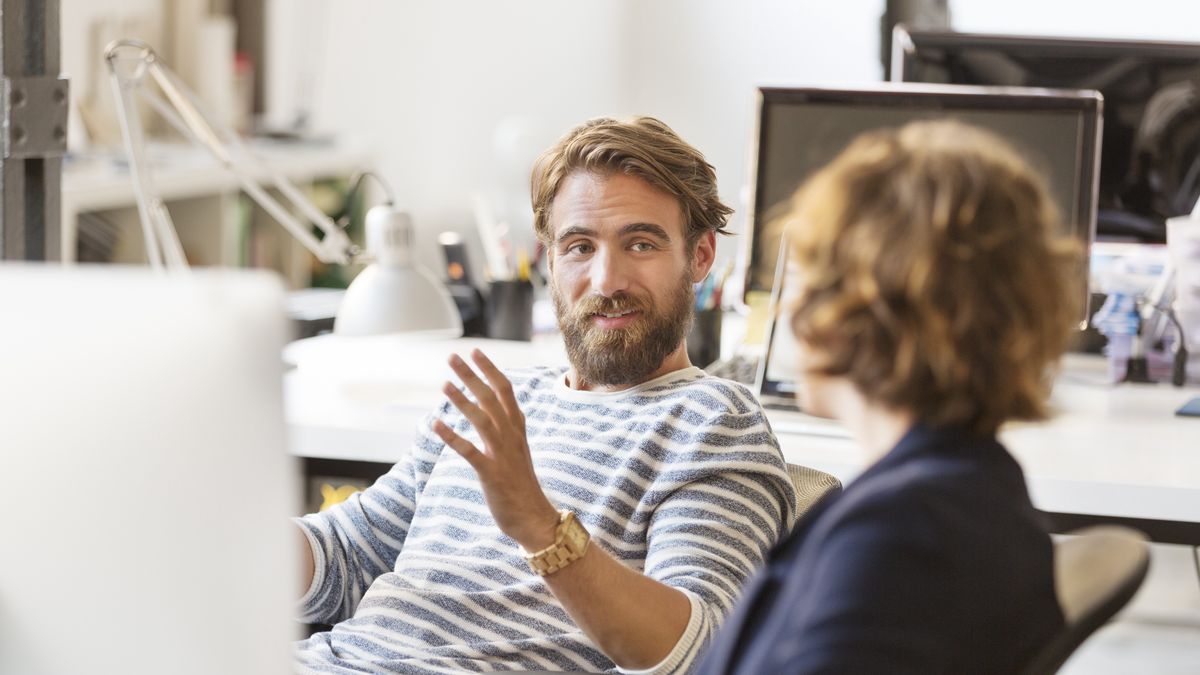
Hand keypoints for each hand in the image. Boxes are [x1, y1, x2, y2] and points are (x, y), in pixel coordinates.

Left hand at [431, 349, 559, 550]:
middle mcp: (511, 436)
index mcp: (517, 428)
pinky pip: (469, 451)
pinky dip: (452, 437)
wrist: (534, 518)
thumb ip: (510, 428)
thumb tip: (507, 410)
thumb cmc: (522, 484)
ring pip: (482, 419)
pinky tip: (436, 424)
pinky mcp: (490, 473)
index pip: (505, 390)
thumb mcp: (519, 449)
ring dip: (462, 400)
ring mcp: (502, 454)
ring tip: (444, 384)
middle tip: (452, 357)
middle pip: (491, 398)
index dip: (489, 369)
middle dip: (471, 375)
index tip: (475, 352)